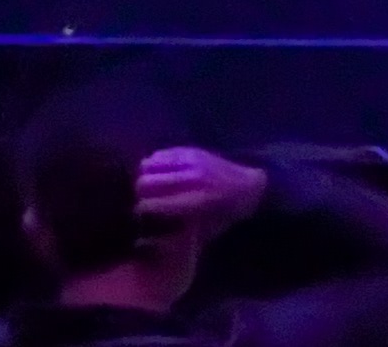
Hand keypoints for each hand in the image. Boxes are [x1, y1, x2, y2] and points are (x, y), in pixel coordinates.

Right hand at [136, 147, 266, 241]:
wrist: (249, 187)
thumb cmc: (226, 215)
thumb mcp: (205, 232)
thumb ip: (176, 233)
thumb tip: (146, 237)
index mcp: (196, 202)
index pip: (151, 204)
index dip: (140, 213)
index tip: (138, 217)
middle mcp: (191, 178)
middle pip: (144, 182)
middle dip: (138, 195)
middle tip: (141, 202)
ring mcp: (191, 160)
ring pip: (147, 165)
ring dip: (143, 177)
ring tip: (147, 188)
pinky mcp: (190, 150)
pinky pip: (158, 154)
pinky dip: (152, 165)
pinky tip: (156, 174)